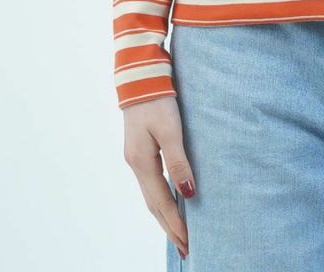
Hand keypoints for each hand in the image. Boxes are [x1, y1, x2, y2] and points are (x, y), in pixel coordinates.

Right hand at [122, 96, 195, 259]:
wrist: (140, 76)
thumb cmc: (157, 99)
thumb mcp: (171, 129)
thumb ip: (179, 161)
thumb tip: (187, 193)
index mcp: (141, 162)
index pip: (160, 202)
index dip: (174, 224)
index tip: (188, 243)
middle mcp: (135, 164)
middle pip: (153, 204)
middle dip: (169, 226)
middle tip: (185, 248)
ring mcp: (135, 157)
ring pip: (151, 194)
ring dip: (164, 214)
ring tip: (179, 232)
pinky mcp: (140, 149)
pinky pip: (151, 182)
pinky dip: (161, 197)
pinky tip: (170, 199)